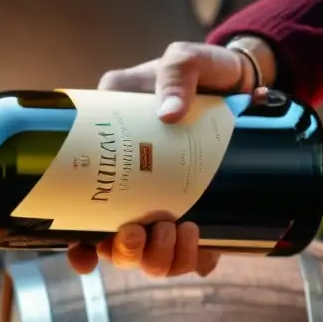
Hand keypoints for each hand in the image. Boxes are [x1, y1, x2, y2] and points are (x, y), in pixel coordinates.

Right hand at [67, 39, 272, 277]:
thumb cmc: (198, 73)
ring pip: (153, 260)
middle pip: (117, 250)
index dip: (78, 248)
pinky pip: (194, 259)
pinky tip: (206, 249)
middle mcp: (133, 194)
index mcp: (110, 161)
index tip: (87, 256)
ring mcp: (166, 207)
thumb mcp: (180, 61)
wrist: (244, 80)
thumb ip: (174, 75)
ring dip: (162, 258)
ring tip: (184, 230)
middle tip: (146, 229)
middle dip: (129, 252)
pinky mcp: (203, 215)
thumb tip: (169, 113)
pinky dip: (198, 260)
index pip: (80, 218)